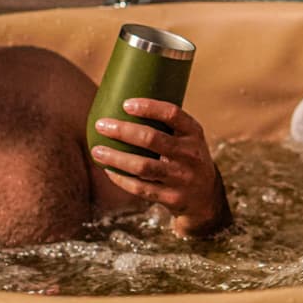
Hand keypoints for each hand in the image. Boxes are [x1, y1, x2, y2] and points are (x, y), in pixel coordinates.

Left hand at [90, 98, 230, 236]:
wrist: (205, 197)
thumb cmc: (186, 158)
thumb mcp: (187, 139)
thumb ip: (165, 126)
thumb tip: (122, 107)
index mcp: (194, 133)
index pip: (173, 114)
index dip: (149, 107)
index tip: (126, 104)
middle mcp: (191, 154)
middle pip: (153, 139)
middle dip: (123, 131)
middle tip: (101, 125)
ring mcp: (182, 178)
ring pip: (143, 167)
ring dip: (116, 158)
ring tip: (96, 150)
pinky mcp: (172, 198)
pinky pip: (141, 189)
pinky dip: (121, 179)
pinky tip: (108, 170)